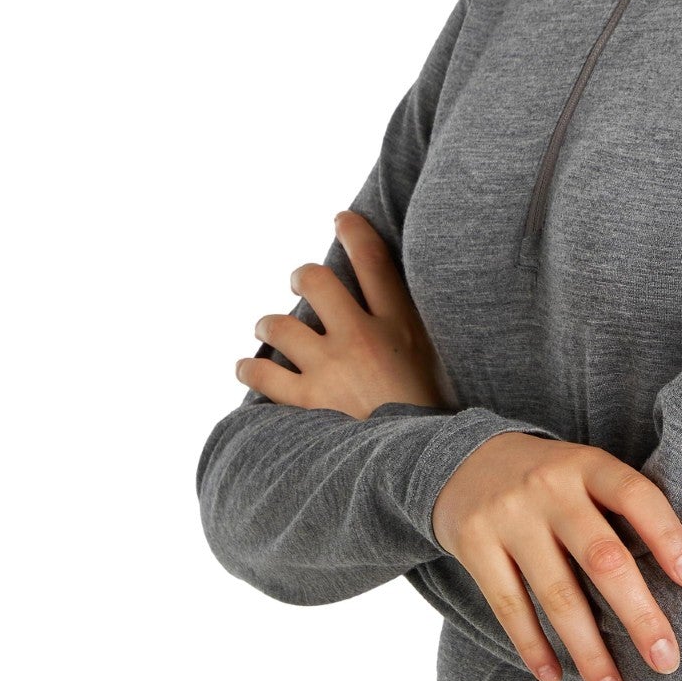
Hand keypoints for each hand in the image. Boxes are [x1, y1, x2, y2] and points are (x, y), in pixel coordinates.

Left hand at [236, 210, 446, 418]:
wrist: (419, 461)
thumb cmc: (431, 411)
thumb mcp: (436, 359)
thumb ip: (414, 329)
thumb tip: (397, 306)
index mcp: (399, 323)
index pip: (373, 260)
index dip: (354, 231)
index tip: (341, 219)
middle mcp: (361, 336)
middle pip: (315, 281)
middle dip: (301, 277)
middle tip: (299, 281)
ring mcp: (330, 368)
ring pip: (279, 326)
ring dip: (268, 324)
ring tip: (267, 327)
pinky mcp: (307, 401)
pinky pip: (263, 375)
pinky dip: (249, 369)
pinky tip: (246, 367)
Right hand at [433, 429, 681, 680]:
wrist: (466, 460)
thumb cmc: (549, 480)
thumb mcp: (584, 472)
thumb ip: (618, 508)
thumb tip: (677, 579)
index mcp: (587, 465)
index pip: (635, 495)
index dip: (666, 535)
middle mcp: (550, 487)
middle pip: (602, 556)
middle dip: (638, 614)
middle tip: (667, 660)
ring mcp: (510, 515)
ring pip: (557, 594)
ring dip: (588, 651)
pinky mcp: (474, 543)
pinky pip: (509, 606)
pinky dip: (533, 647)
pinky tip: (555, 677)